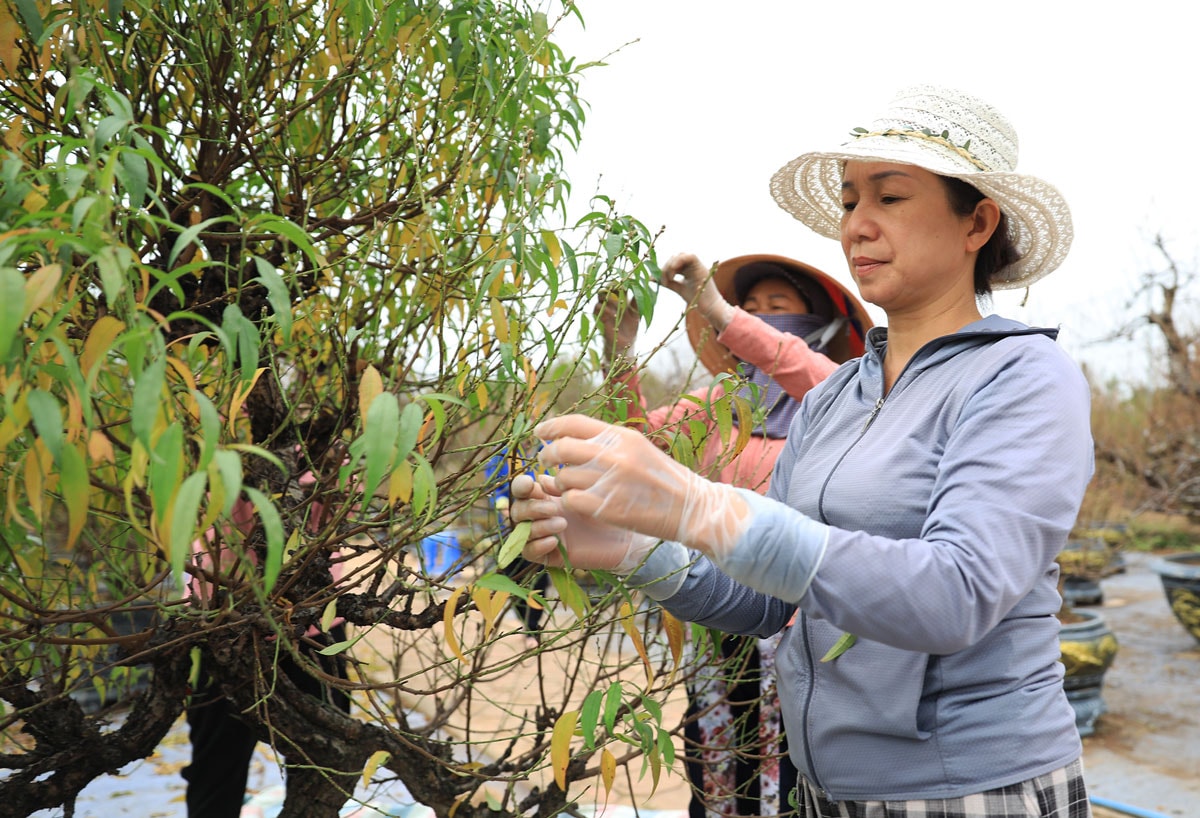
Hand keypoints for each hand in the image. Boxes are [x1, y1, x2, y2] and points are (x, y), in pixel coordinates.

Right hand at [509, 473, 656, 571]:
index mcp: (546, 495)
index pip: (522, 489)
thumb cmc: (607, 508)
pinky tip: (555, 540)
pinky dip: (537, 544)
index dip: (521, 486)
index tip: (530, 483)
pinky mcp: (549, 555)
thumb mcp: (586, 491)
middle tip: (554, 507)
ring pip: (521, 530)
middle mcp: (541, 514)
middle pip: (517, 509)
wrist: (625, 536)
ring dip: (537, 525)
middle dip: (531, 507)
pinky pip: (528, 552)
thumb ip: (564, 483)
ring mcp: (543, 534)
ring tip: (562, 523)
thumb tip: (541, 479)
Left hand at [534, 414, 751, 559]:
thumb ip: (608, 441)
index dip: (551, 426)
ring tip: (570, 486)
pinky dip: (569, 501)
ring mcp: (610, 482)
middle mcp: (614, 455)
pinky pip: (571, 500)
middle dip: (547, 454)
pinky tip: (578, 502)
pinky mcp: (608, 508)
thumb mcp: (639, 448)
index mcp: (621, 436)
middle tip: (545, 461)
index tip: (539, 432)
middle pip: (562, 448)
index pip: (574, 423)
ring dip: (561, 482)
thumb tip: (573, 435)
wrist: (691, 508)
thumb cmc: (664, 478)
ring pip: (563, 477)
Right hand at [594, 289, 639, 366]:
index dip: (620, 282)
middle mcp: (611, 303)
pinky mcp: (601, 319)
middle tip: (617, 286)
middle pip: (606, 288)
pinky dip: (605, 309)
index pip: (617, 286)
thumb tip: (645, 288)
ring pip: (600, 297)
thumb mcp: (636, 313)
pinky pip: (598, 309)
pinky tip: (612, 313)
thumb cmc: (631, 328)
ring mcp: (605, 310)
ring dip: (608, 297)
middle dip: (610, 286)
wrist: (625, 344)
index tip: (626, 281)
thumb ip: (637, 301)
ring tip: (615, 300)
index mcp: (620, 300)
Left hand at [661, 253, 733, 330]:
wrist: (709, 307)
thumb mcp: (678, 289)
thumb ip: (667, 283)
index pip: (673, 262)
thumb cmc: (696, 300)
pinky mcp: (701, 267)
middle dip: (666, 267)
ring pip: (681, 255)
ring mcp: (697, 265)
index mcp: (687, 270)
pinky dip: (679, 262)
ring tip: (669, 279)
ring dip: (671, 265)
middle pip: (676, 257)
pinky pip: (690, 256)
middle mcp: (692, 266)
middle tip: (663, 281)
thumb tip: (651, 279)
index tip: (660, 280)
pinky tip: (673, 275)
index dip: (665, 268)